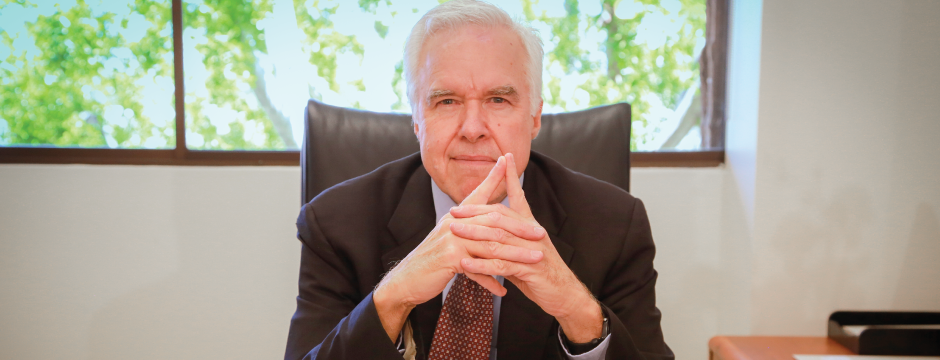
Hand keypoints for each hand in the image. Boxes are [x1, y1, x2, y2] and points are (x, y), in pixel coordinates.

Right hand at [372, 156, 546, 340]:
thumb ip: (468, 231)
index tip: (509, 162)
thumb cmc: (430, 261)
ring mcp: (452, 240)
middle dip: (521, 228)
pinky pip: (478, 269)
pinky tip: (504, 290)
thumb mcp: (449, 240)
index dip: (493, 177)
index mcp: (457, 217)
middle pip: (494, 222)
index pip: (478, 193)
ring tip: (535, 260)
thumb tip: (487, 226)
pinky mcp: (450, 259)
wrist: (406, 280)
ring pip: (492, 245)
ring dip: (516, 255)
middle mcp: (455, 223)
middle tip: (541, 234)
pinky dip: (492, 282)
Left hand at [449, 153, 603, 342]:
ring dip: (473, 234)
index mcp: (531, 226)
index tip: (504, 158)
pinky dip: (481, 264)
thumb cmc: (542, 274)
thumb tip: (489, 233)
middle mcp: (532, 233)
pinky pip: (500, 265)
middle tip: (453, 210)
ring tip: (453, 232)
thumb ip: (508, 240)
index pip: (520, 196)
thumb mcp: (523, 252)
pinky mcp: (529, 269)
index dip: (512, 177)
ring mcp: (531, 250)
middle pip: (500, 215)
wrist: (564, 295)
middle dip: (475, 211)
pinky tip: (465, 264)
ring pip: (498, 238)